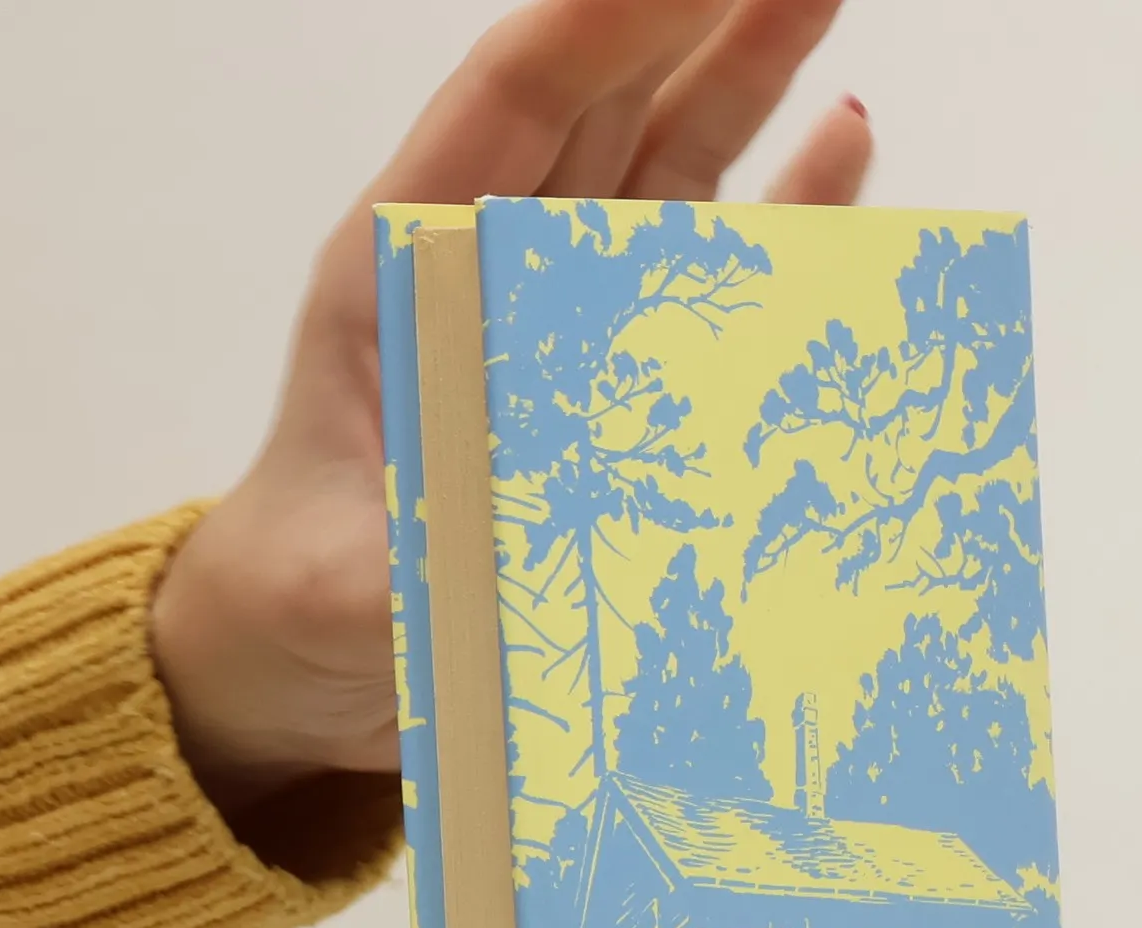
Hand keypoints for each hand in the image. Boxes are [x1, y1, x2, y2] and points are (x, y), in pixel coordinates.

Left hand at [150, 0, 871, 817]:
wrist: (304, 651)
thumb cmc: (303, 599)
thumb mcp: (343, 591)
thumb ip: (412, 573)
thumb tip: (499, 567)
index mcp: (402, 271)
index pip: (514, 102)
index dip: (605, 19)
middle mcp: (487, 267)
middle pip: (602, 104)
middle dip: (694, 18)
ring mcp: (556, 317)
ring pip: (660, 167)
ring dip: (742, 82)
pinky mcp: (609, 378)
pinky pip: (705, 273)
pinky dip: (776, 213)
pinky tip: (839, 147)